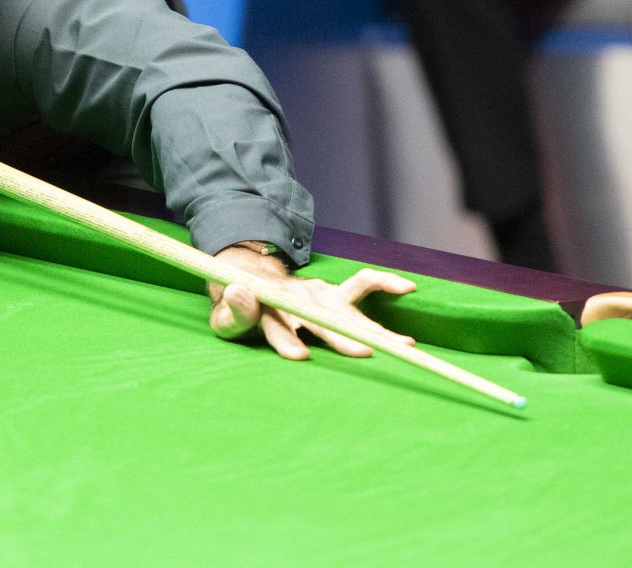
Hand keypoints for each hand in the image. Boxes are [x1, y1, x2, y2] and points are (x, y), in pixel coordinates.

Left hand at [206, 245, 416, 360]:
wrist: (251, 276)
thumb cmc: (240, 309)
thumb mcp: (224, 319)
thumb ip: (233, 314)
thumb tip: (239, 292)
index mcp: (269, 309)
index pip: (277, 326)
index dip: (287, 340)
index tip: (301, 356)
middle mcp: (298, 298)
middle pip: (322, 320)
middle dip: (343, 336)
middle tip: (365, 352)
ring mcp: (318, 294)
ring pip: (348, 309)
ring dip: (373, 325)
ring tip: (402, 343)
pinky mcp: (333, 293)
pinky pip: (364, 283)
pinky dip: (385, 282)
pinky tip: (407, 288)